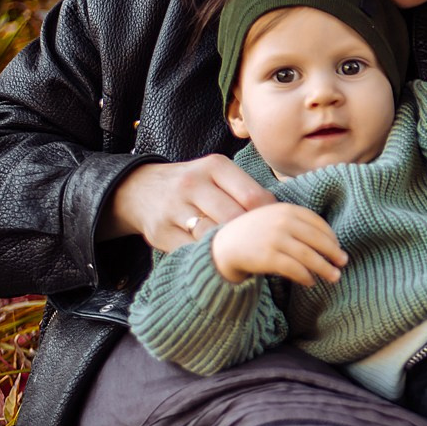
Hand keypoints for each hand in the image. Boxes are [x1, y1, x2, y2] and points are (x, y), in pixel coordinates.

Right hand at [103, 154, 276, 251]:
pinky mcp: (160, 233)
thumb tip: (285, 215)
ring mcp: (173, 209)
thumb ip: (246, 190)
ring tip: (245, 256)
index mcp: (214, 166)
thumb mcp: (217, 174)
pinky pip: (192, 251)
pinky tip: (219, 259)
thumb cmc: (194, 185)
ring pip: (213, 237)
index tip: (276, 230)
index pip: (254, 197)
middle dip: (252, 237)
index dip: (269, 218)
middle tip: (264, 249)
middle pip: (234, 219)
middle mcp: (192, 184)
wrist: (141, 190)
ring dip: (231, 250)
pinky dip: (208, 257)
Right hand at [209, 203, 347, 285]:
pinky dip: (306, 276)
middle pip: (317, 240)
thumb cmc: (256, 233)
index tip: (338, 248)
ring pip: (309, 256)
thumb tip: (331, 241)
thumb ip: (297, 222)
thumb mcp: (275, 218)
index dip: (331, 237)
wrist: (224, 246)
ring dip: (325, 268)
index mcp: (286, 210)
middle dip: (333, 253)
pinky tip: (311, 282)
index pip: (317, 223)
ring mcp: (275, 239)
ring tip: (335, 277)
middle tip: (343, 263)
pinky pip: (294, 269)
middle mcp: (282, 222)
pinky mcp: (268, 257)